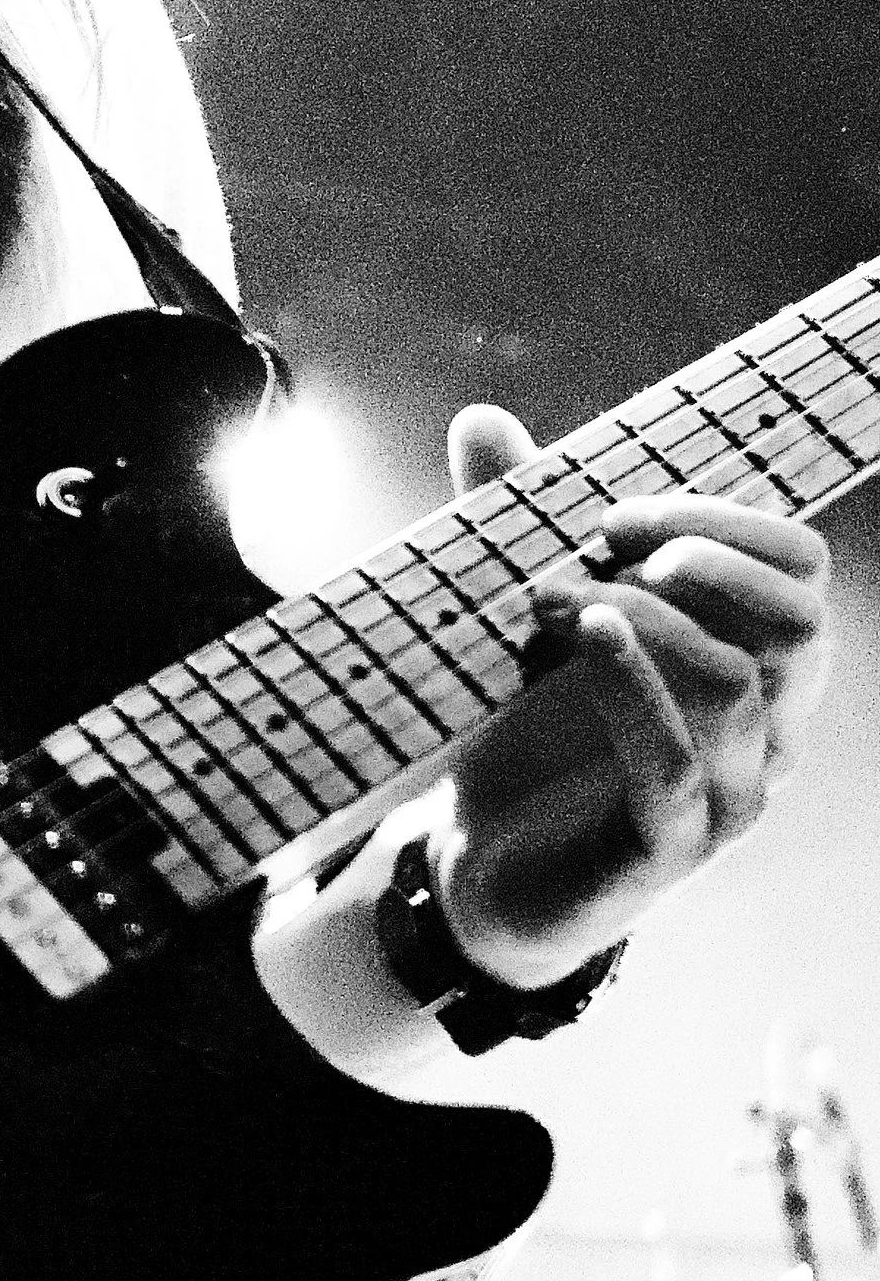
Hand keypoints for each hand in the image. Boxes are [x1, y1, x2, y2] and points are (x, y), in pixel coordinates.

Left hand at [433, 404, 832, 990]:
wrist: (477, 862)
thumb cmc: (523, 732)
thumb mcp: (523, 618)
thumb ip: (516, 525)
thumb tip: (482, 419)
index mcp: (751, 658)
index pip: (799, 568)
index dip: (725, 521)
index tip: (617, 512)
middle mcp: (765, 728)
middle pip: (803, 622)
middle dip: (708, 562)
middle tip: (604, 544)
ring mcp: (727, 795)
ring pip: (738, 687)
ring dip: (642, 619)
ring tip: (549, 598)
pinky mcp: (670, 851)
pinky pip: (676, 767)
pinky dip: (632, 691)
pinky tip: (586, 640)